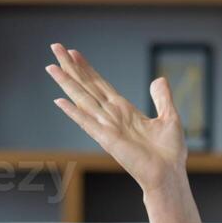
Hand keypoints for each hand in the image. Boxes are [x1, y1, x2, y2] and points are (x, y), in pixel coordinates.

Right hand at [45, 42, 185, 190]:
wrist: (169, 175)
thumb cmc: (169, 153)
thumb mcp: (169, 117)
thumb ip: (162, 98)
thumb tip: (158, 79)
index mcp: (124, 110)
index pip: (100, 84)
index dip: (87, 68)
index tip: (73, 52)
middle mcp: (111, 116)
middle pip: (86, 86)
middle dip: (71, 67)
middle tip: (55, 47)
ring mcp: (107, 127)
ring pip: (82, 99)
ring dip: (67, 83)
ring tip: (51, 67)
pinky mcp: (108, 140)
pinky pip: (87, 123)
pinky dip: (73, 112)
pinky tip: (59, 101)